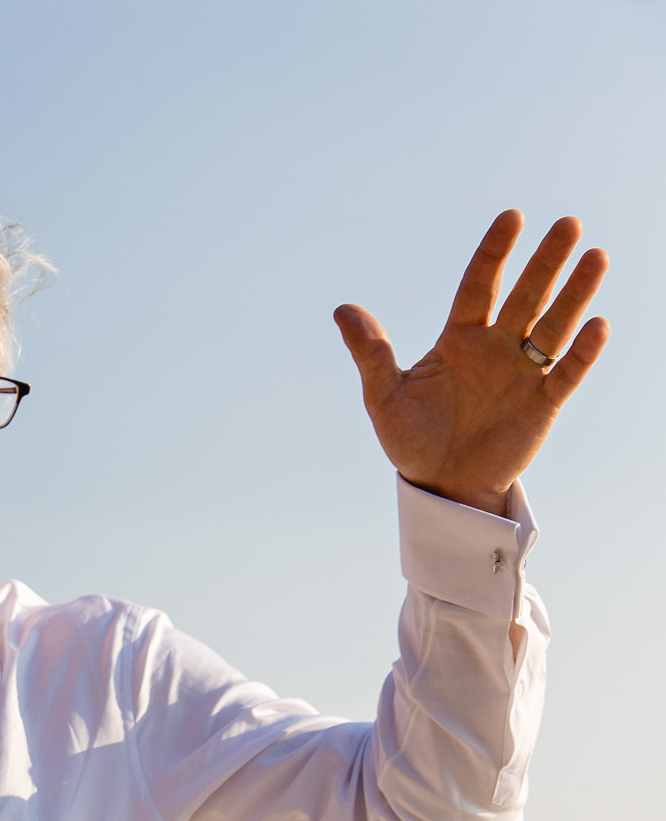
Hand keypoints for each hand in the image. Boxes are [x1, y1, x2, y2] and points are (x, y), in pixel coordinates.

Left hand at [335, 209, 608, 514]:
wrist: (439, 485)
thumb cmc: (411, 439)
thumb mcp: (384, 395)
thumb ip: (371, 352)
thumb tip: (343, 309)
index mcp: (458, 340)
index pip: (478, 286)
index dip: (494, 252)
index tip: (513, 216)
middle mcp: (496, 349)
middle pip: (525, 296)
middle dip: (546, 262)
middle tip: (570, 223)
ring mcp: (522, 374)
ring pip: (553, 326)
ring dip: (575, 294)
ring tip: (596, 256)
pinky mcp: (542, 405)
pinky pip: (566, 373)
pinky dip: (582, 351)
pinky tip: (596, 323)